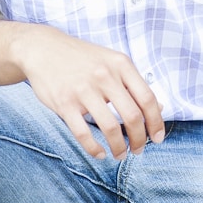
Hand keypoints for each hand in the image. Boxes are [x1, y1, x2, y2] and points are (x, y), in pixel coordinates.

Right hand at [12, 26, 164, 159]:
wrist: (41, 48)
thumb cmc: (81, 58)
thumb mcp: (111, 62)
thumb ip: (133, 84)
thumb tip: (160, 109)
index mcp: (120, 64)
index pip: (148, 99)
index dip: (156, 123)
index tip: (157, 138)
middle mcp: (104, 75)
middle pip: (132, 117)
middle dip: (140, 140)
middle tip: (138, 150)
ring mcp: (83, 89)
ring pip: (110, 128)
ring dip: (119, 148)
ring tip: (120, 154)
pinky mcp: (64, 103)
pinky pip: (83, 133)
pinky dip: (95, 149)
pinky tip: (100, 153)